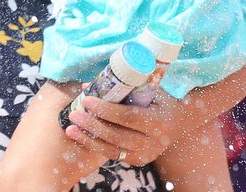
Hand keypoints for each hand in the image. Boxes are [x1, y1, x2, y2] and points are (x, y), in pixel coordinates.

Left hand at [65, 95, 193, 165]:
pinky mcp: (137, 161)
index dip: (107, 109)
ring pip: (113, 149)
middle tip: (74, 115)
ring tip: (70, 128)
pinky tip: (79, 136)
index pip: (129, 117)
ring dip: (89, 139)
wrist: (174, 124)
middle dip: (93, 125)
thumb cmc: (155, 101)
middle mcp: (155, 142)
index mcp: (159, 121)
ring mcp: (146, 154)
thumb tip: (88, 85)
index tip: (87, 100)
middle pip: (119, 136)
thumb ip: (121, 88)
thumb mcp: (146, 91)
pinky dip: (94, 145)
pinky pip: (112, 154)